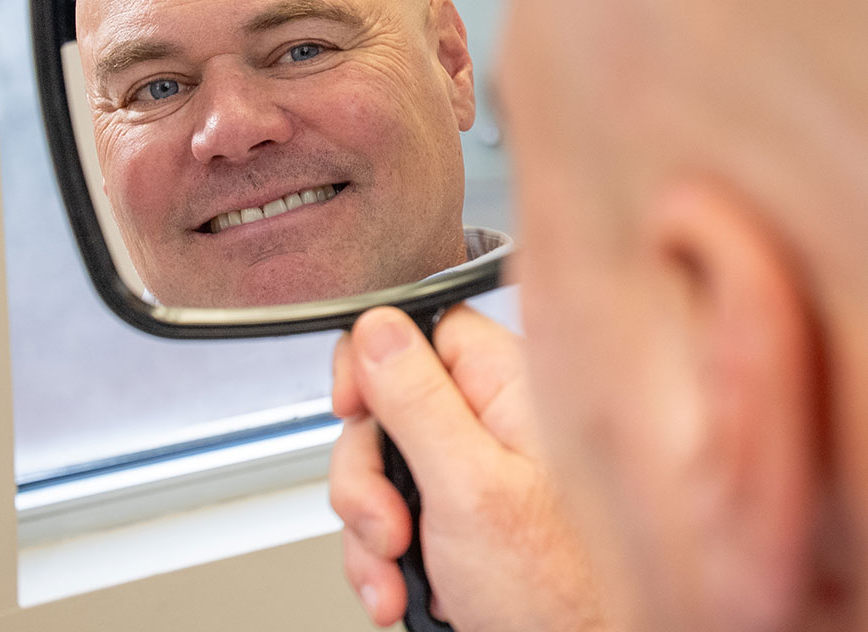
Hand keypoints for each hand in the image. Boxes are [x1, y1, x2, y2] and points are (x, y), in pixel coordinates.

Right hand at [330, 303, 608, 631]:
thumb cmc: (563, 591)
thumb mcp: (470, 488)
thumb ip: (417, 400)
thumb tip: (377, 326)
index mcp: (507, 384)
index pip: (420, 330)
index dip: (373, 363)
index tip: (354, 409)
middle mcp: (493, 417)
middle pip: (388, 405)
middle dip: (368, 472)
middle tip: (389, 522)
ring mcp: (475, 467)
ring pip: (385, 464)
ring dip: (371, 525)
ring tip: (399, 570)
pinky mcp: (460, 512)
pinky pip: (395, 509)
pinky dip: (384, 554)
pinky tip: (403, 586)